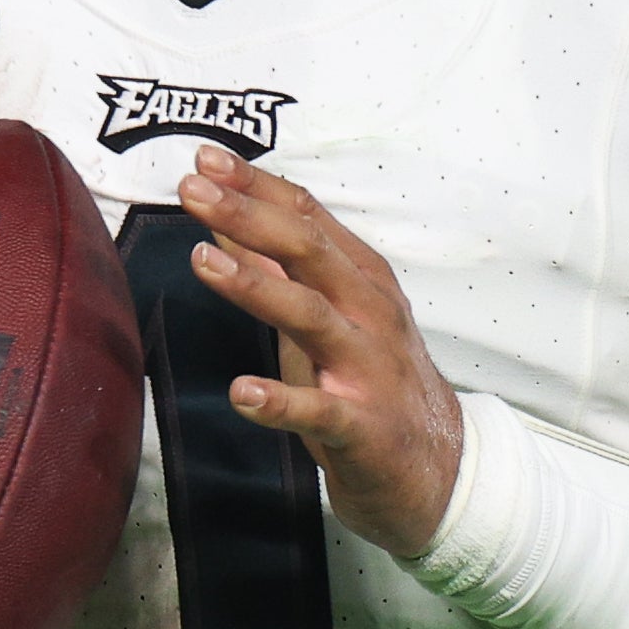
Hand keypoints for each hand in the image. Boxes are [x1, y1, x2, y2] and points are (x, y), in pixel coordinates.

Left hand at [178, 147, 464, 558]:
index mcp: (360, 279)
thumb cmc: (369, 381)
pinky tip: (243, 392)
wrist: (434, 468)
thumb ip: (279, 269)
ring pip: (312, 316)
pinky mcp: (362, 426)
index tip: (205, 159)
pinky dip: (280, 401)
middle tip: (193, 189)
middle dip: (249, 216)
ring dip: (256, 287)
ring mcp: (368, 368)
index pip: (307, 218)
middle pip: (308, 251)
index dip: (256, 186)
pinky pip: (320, 411)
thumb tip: (225, 217)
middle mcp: (368, 312)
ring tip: (203, 261)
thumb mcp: (326, 314)